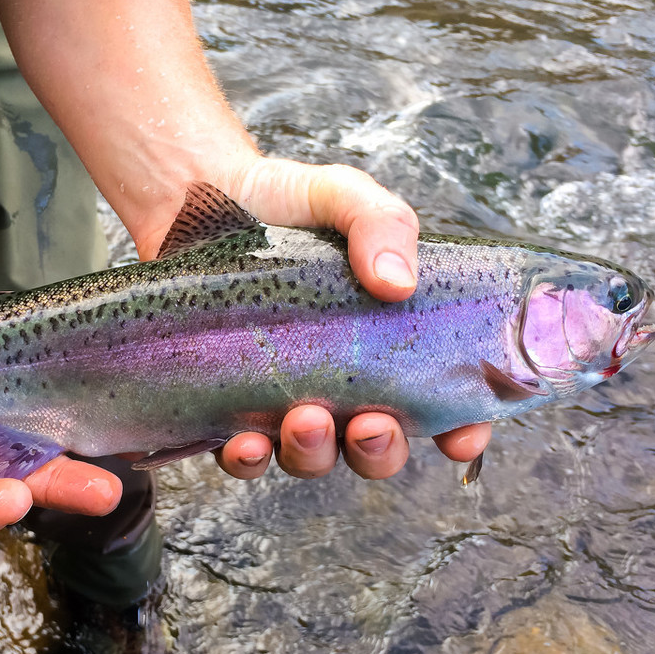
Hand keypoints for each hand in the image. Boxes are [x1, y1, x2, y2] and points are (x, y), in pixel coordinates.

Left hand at [209, 157, 490, 479]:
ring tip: (305, 419)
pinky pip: (243, 455)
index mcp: (383, 339)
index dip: (460, 428)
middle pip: (376, 445)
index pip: (439, 399)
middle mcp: (339, 380)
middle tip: (371, 425)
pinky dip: (250, 460)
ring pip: (313, 457)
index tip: (461, 436)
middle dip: (380, 450)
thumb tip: (398, 283)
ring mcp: (281, 399)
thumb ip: (381, 223)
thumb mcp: (340, 195)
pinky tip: (247, 442)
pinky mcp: (223, 406)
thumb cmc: (277, 200)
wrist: (193, 193)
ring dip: (317, 454)